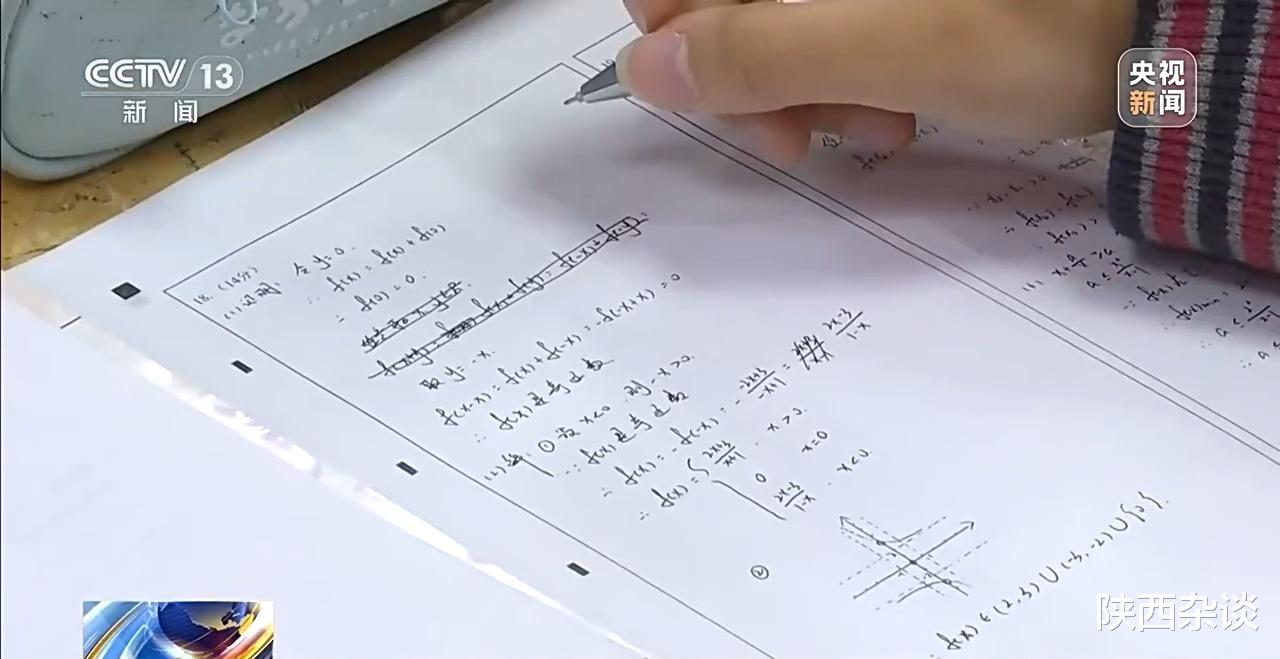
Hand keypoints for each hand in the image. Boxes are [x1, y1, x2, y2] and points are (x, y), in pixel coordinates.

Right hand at [616, 0, 1137, 162]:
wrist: (1171, 26)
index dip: (687, 40)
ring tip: (880, 126)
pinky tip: (897, 108)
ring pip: (782, 22)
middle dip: (759, 78)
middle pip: (729, 1)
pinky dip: (850, 74)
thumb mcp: (888, 47)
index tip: (732, 99)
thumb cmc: (1044, 25)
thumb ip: (759, 54)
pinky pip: (834, 29)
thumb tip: (648, 68)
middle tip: (808, 137)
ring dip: (811, 88)